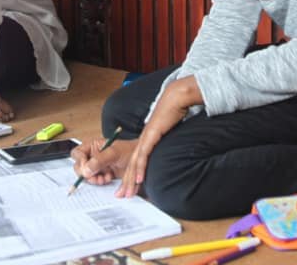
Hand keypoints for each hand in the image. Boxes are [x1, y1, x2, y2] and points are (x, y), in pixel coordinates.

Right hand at [71, 137, 137, 186]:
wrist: (142, 161)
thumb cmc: (130, 151)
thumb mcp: (114, 153)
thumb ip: (100, 160)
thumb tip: (86, 169)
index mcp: (93, 146)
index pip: (77, 153)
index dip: (79, 161)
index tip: (86, 168)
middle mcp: (93, 156)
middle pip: (79, 166)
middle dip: (86, 173)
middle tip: (94, 177)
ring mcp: (97, 166)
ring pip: (86, 176)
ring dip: (94, 179)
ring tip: (103, 178)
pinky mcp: (102, 174)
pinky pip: (95, 181)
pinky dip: (100, 182)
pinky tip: (108, 179)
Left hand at [116, 75, 201, 197]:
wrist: (174, 99)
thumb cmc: (172, 113)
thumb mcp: (166, 131)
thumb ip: (163, 140)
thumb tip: (166, 149)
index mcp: (145, 140)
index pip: (135, 161)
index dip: (130, 176)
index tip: (127, 188)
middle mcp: (142, 140)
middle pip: (131, 165)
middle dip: (126, 182)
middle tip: (121, 196)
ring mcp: (145, 139)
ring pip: (135, 163)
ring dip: (130, 179)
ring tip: (128, 193)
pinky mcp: (151, 137)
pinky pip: (144, 156)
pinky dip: (140, 169)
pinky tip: (138, 179)